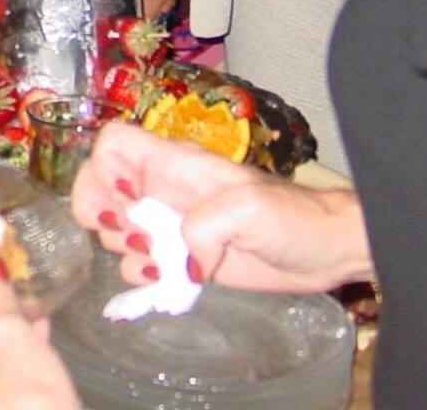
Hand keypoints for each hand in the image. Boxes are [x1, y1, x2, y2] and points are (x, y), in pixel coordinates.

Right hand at [72, 121, 370, 295]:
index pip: (113, 145)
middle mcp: (164, 189)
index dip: (101, 169)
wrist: (325, 249)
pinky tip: (169, 281)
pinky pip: (140, 266)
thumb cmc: (292, 216)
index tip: (120, 202)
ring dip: (124, 251)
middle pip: (102, 189)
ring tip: (158, 263)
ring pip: (117, 232)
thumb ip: (203, 226)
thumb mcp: (247, 208)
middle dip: (104, 218)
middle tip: (134, 239)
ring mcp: (171, 225)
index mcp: (174, 163)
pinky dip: (143, 278)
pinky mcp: (183, 259)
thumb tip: (179, 261)